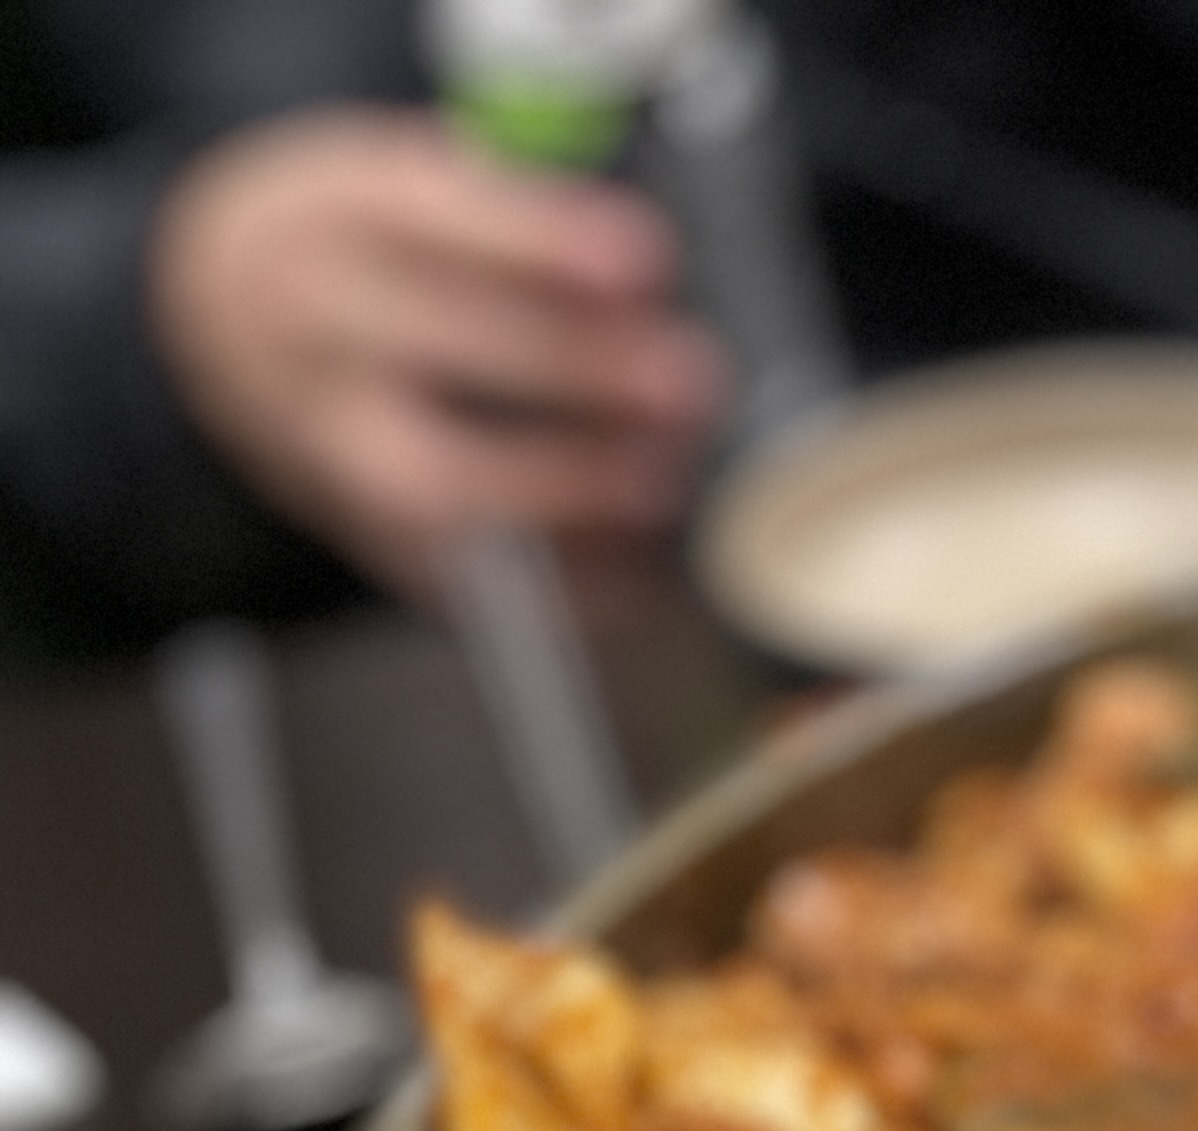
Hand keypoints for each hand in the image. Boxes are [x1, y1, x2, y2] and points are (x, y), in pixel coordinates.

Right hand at [150, 107, 724, 594]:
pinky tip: (637, 563)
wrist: (219, 327)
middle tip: (684, 380)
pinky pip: (457, 576)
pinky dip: (556, 582)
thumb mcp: (407, 187)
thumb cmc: (367, 253)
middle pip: (429, 344)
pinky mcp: (360, 537)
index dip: (539, 242)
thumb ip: (515, 212)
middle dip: (568, 366)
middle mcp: (307, 328)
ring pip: (425, 482)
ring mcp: (319, 443)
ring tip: (661, 478)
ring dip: (559, 487)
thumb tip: (636, 270)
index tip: (646, 259)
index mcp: (325, 216)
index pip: (423, 215)